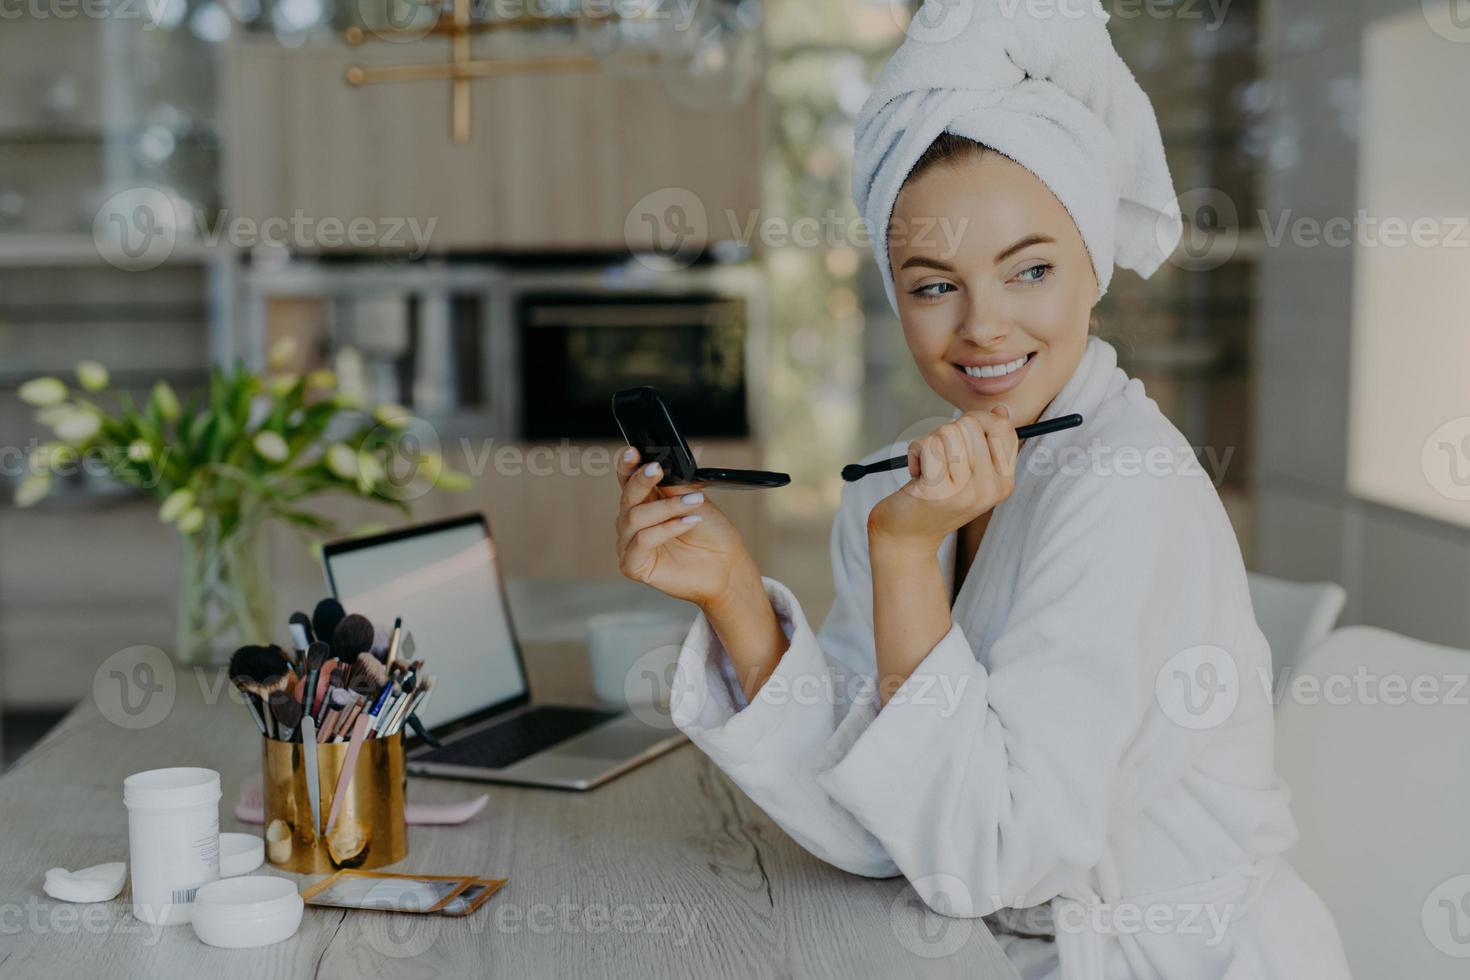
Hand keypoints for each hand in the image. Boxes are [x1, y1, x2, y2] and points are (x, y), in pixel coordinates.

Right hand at [614, 447, 757, 609]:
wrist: (726, 565)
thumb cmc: (710, 533)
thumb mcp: (694, 499)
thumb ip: (673, 484)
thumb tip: (660, 464)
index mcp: (644, 502)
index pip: (627, 479)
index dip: (627, 465)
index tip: (633, 451)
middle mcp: (632, 522)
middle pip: (627, 496)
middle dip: (643, 480)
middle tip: (659, 470)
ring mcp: (630, 544)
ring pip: (635, 517)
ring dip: (667, 507)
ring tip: (693, 502)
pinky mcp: (633, 565)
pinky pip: (642, 541)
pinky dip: (667, 528)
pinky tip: (688, 522)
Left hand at [866, 405, 1018, 551]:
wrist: (907, 537)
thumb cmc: (937, 498)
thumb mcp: (971, 474)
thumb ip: (987, 443)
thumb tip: (1001, 411)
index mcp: (1003, 482)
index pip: (1003, 428)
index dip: (977, 420)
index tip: (960, 438)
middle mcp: (989, 488)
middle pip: (971, 424)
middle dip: (948, 432)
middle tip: (940, 459)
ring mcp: (965, 491)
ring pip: (947, 431)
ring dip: (929, 443)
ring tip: (928, 468)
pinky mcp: (937, 491)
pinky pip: (927, 445)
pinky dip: (915, 452)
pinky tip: (916, 474)